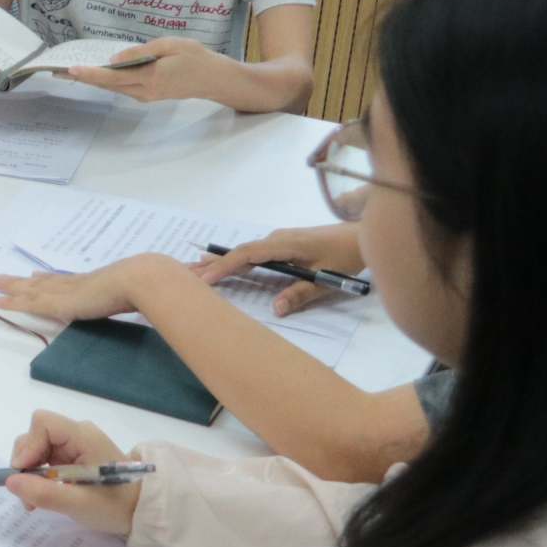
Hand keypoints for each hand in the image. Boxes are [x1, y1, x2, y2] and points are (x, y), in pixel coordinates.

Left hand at [0, 253, 185, 321]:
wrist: (146, 279)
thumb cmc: (151, 285)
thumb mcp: (144, 292)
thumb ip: (145, 295)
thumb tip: (161, 294)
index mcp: (95, 281)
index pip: (65, 280)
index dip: (48, 279)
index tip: (35, 277)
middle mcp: (77, 282)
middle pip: (42, 281)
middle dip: (22, 281)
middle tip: (0, 276)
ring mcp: (67, 291)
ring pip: (30, 290)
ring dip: (9, 287)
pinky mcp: (60, 303)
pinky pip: (27, 302)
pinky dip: (10, 301)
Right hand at [3, 410, 142, 536]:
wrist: (141, 511)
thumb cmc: (115, 506)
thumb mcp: (78, 504)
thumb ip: (44, 493)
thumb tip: (10, 481)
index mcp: (83, 437)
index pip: (43, 423)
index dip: (28, 445)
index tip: (23, 473)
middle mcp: (77, 435)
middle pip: (36, 435)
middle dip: (26, 462)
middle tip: (27, 493)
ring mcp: (74, 445)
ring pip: (37, 447)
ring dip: (29, 472)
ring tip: (34, 500)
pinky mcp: (72, 457)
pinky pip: (45, 459)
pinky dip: (37, 476)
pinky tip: (42, 495)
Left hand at [64, 37, 229, 103]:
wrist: (214, 79)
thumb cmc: (196, 58)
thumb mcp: (170, 45)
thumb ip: (141, 51)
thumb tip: (115, 58)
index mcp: (150, 77)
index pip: (113, 76)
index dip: (90, 73)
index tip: (71, 69)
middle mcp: (144, 91)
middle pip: (108, 85)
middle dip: (85, 78)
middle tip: (60, 71)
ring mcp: (146, 95)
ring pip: (114, 88)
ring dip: (95, 80)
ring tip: (73, 71)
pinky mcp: (149, 94)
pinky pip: (123, 87)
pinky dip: (109, 80)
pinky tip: (99, 72)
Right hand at [192, 223, 364, 317]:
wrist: (362, 236)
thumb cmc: (346, 257)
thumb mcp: (326, 279)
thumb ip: (300, 293)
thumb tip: (275, 310)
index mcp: (285, 245)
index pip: (248, 254)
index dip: (225, 266)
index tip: (204, 278)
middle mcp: (277, 239)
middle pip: (239, 252)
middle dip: (212, 264)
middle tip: (183, 274)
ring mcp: (279, 241)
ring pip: (244, 252)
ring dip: (220, 262)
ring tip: (193, 270)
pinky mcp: (282, 245)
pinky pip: (252, 253)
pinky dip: (233, 260)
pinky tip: (221, 265)